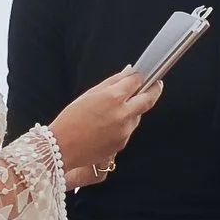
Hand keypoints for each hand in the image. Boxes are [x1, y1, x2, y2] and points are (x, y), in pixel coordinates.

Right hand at [52, 70, 155, 187]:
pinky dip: (123, 125)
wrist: (62, 148)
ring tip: (112, 112)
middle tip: (156, 85)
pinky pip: (128, 129)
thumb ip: (112, 82)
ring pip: (137, 116)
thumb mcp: (89, 94)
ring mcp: (125, 130)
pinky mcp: (123, 143)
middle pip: (149, 99)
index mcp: (113, 97)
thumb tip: (129, 72)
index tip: (143, 75)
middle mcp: (122, 114)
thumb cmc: (70, 120)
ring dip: (133, 110)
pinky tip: (106, 126)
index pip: (136, 81)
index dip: (140, 76)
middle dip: (155, 90)